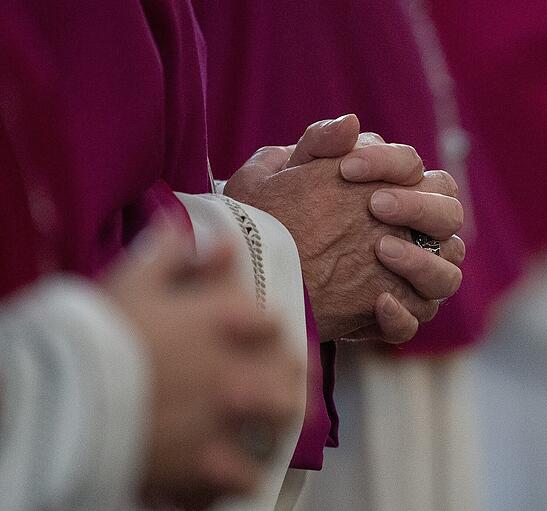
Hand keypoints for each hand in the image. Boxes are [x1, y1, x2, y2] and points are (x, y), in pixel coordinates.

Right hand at [102, 217, 303, 508]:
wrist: (64, 395)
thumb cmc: (97, 333)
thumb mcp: (133, 280)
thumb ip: (173, 253)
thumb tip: (207, 234)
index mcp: (224, 317)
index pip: (273, 321)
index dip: (273, 332)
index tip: (269, 340)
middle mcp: (238, 363)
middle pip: (290, 369)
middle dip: (293, 375)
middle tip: (288, 384)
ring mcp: (228, 415)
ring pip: (280, 418)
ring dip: (281, 421)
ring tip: (274, 427)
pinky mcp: (208, 462)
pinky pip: (244, 475)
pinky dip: (244, 475)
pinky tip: (239, 474)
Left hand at [224, 115, 464, 342]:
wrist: (256, 273)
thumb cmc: (275, 216)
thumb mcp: (282, 175)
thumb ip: (317, 144)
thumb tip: (351, 123)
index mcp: (397, 193)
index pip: (419, 170)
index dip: (390, 164)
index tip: (346, 168)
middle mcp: (416, 236)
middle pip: (450, 216)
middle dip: (418, 208)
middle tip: (375, 205)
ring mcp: (409, 280)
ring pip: (446, 275)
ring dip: (421, 261)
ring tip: (380, 250)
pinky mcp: (391, 318)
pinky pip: (416, 320)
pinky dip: (403, 314)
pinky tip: (378, 302)